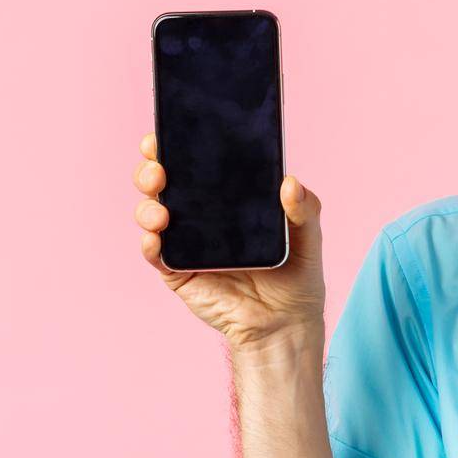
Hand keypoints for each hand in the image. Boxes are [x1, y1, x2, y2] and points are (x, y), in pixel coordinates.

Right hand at [133, 131, 326, 351]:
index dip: (176, 145)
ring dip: (148, 207)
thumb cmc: (296, 277)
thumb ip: (305, 209)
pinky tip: (155, 238)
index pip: (196, 164)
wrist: (286, 324)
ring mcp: (187, 243)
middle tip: (159, 169)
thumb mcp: (309, 238)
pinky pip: (156, 255)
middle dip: (152, 170)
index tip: (167, 133)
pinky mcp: (179, 272)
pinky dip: (150, 244)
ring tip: (162, 212)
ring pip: (152, 214)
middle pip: (164, 184)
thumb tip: (290, 182)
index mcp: (229, 199)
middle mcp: (201, 216)